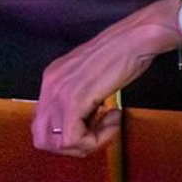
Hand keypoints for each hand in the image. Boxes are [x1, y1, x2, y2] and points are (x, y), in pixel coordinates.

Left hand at [32, 0, 177, 155]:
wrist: (138, 36)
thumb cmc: (126, 50)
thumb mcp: (92, 73)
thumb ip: (81, 91)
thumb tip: (85, 116)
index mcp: (52, 78)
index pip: (44, 123)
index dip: (71, 132)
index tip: (98, 122)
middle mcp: (49, 86)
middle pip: (43, 138)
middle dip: (74, 144)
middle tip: (100, 130)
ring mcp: (58, 93)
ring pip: (56, 144)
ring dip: (86, 143)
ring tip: (109, 124)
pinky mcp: (73, 101)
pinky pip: (73, 140)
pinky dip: (96, 139)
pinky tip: (115, 118)